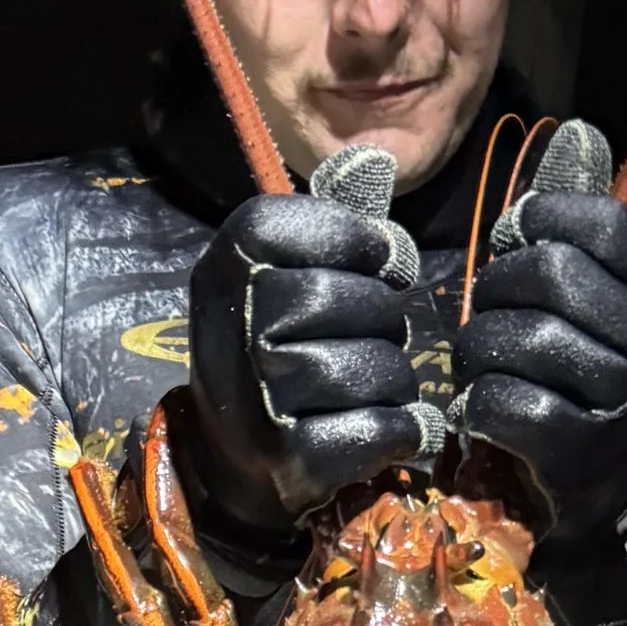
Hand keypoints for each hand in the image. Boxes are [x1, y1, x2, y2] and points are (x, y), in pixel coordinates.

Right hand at [181, 148, 426, 541]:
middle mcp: (231, 328)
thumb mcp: (282, 277)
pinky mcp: (290, 458)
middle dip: (382, 320)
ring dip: (392, 379)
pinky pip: (382, 426)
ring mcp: (258, 399)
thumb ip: (332, 225)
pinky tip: (389, 429)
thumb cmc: (278, 352)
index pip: (296, 226)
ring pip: (373, 368)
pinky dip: (401, 429)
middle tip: (373, 336)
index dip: (357, 241)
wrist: (233, 463)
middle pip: (344, 299)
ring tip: (372, 387)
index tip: (381, 264)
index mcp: (225, 269)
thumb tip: (374, 162)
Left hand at [455, 121, 626, 541]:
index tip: (517, 239)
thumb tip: (576, 130)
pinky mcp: (577, 450)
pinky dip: (478, 401)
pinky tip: (485, 403)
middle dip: (496, 286)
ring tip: (481, 358)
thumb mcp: (589, 288)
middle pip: (552, 274)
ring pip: (521, 338)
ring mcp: (619, 400)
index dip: (543, 219)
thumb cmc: (575, 365)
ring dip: (479, 346)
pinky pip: (504, 401)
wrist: (591, 478)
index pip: (604, 223)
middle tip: (486, 306)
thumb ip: (576, 219)